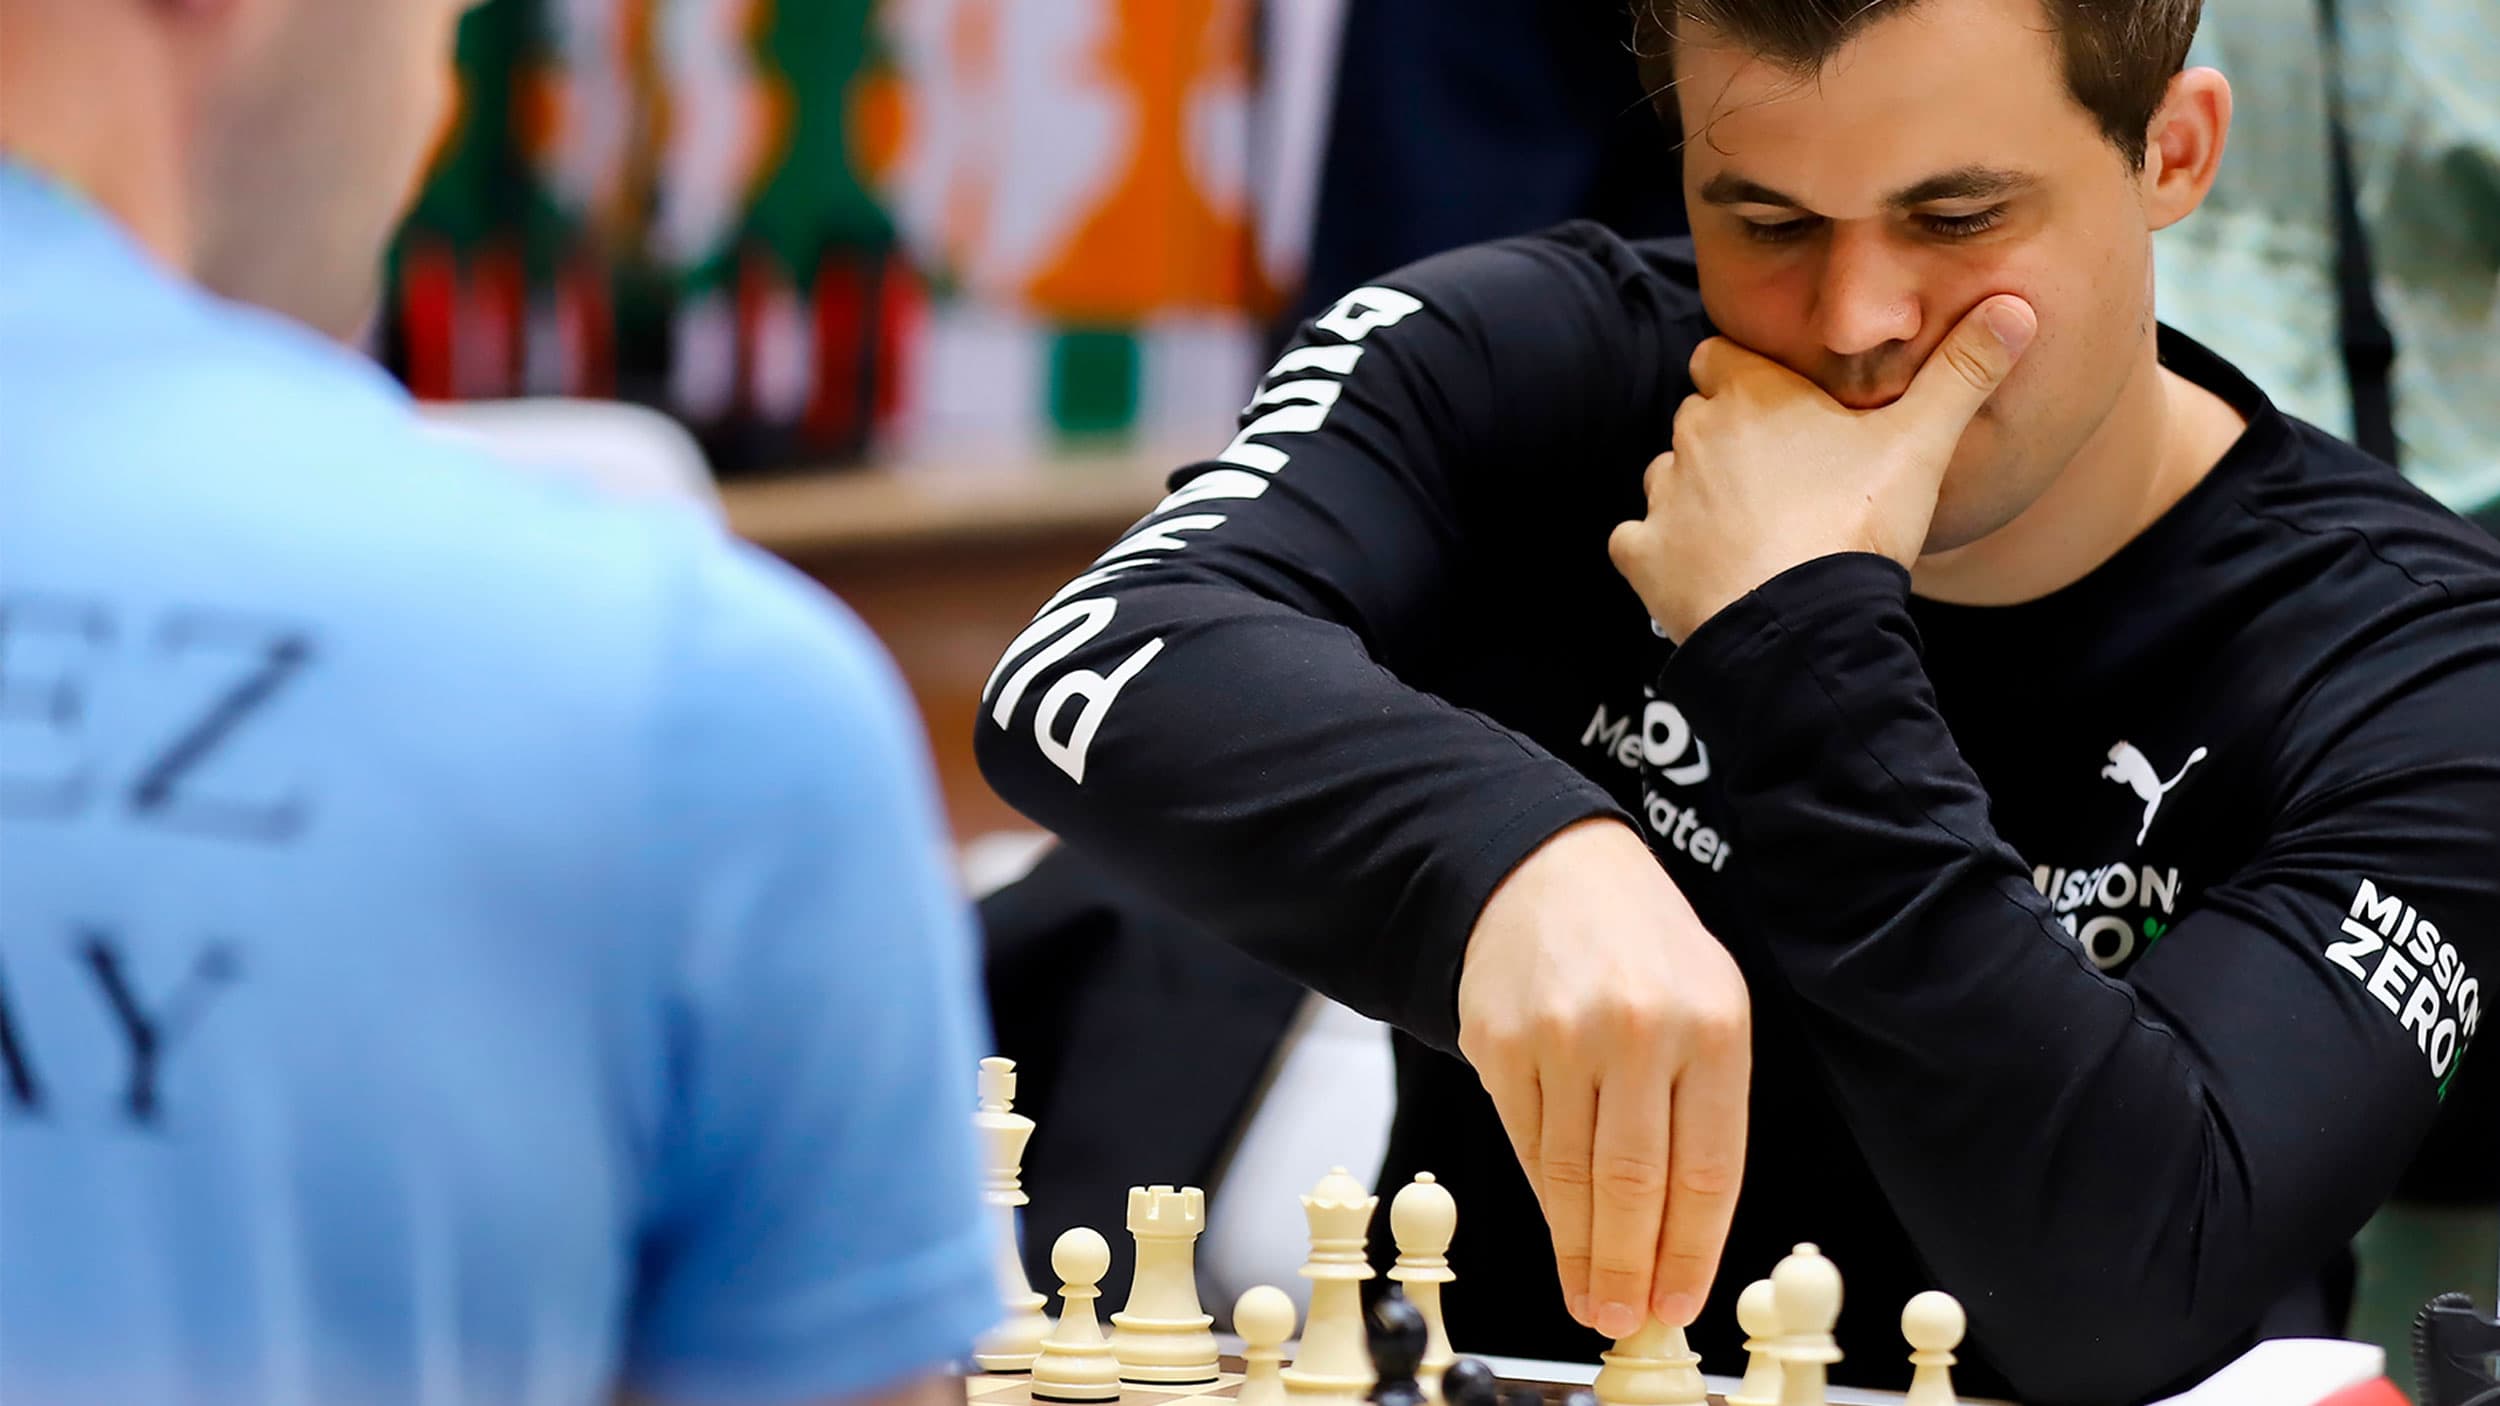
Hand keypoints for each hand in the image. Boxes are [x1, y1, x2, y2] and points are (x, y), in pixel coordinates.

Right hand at [1456, 817, 1751, 1338]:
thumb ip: (1702, 1107)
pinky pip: (1524, 1142)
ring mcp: (1560, 1035)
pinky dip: (1542, 1196)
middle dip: (1627, 1268)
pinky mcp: (1498, 1041)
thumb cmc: (1642, 946)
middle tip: (1621, 1318)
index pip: (1706, 1170)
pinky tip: (1557, 1227)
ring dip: (1579, 1248)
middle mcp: (1636, 1029)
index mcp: (1710, 1024)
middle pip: (1633, 1185)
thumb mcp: (1708, 1003)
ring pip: (1570, 1174)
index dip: (1690, 1251)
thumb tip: (1683, 1230)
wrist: (1549, 866)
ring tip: (1587, 1294)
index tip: (1678, 1302)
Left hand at [1609, 295, 2036, 640]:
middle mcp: (1692, 433)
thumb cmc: (1858, 523)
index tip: (1781, 407)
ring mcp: (1661, 496)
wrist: (1802, 621)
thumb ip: (1964, 373)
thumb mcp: (1922, 441)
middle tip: (1781, 478)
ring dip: (1697, 496)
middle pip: (1699, 418)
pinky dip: (1661, 554)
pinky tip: (1703, 571)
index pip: (1721, 356)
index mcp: (1749, 393)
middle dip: (1728, 441)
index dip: (1747, 378)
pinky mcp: (1642, 555)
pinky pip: (1637, 541)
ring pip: (1668, 477)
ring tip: (1751, 531)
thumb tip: (2017, 308)